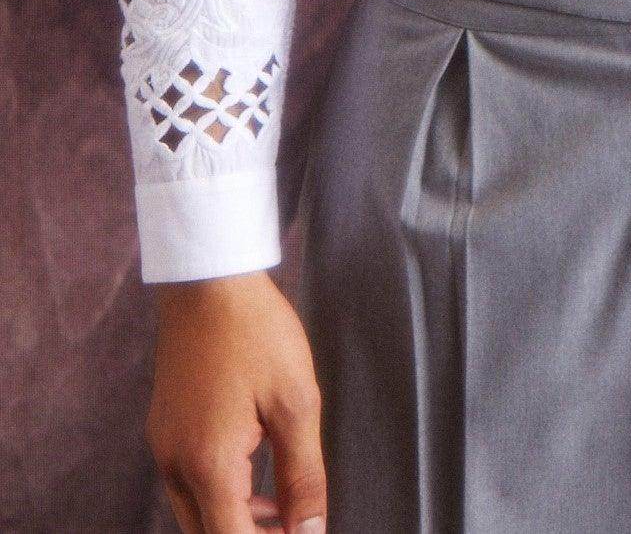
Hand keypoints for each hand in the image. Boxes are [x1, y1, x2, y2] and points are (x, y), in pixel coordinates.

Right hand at [145, 268, 327, 533]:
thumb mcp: (296, 401)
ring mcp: (164, 446)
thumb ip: (303, 475)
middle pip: (208, 532)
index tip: (299, 533)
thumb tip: (309, 530)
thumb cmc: (255, 332)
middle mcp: (176, 464)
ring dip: (234, 519)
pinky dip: (218, 492)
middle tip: (292, 523)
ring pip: (195, 512)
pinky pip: (187, 482)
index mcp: (208, 464)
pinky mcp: (164, 428)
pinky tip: (251, 473)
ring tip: (278, 505)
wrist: (208, 280)